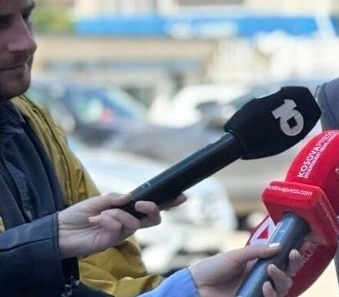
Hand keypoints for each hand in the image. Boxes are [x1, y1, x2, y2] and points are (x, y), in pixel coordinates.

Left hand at [57, 193, 183, 257]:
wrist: (59, 231)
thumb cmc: (77, 215)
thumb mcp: (98, 201)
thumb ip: (116, 198)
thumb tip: (133, 196)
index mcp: (126, 210)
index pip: (151, 206)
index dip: (168, 202)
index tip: (181, 196)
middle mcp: (128, 221)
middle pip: (153, 218)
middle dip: (153, 209)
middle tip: (141, 203)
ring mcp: (121, 232)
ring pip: (137, 223)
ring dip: (120, 215)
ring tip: (102, 214)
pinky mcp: (113, 241)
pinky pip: (120, 228)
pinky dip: (109, 220)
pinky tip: (96, 220)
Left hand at [190, 243, 301, 296]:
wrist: (195, 287)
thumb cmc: (212, 269)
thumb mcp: (235, 256)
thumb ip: (257, 251)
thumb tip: (280, 246)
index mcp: (259, 265)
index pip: (282, 259)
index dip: (295, 252)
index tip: (304, 242)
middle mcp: (262, 278)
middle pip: (288, 274)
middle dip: (294, 264)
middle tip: (292, 255)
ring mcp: (258, 291)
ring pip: (283, 288)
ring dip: (281, 278)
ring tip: (272, 271)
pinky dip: (272, 293)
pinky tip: (265, 286)